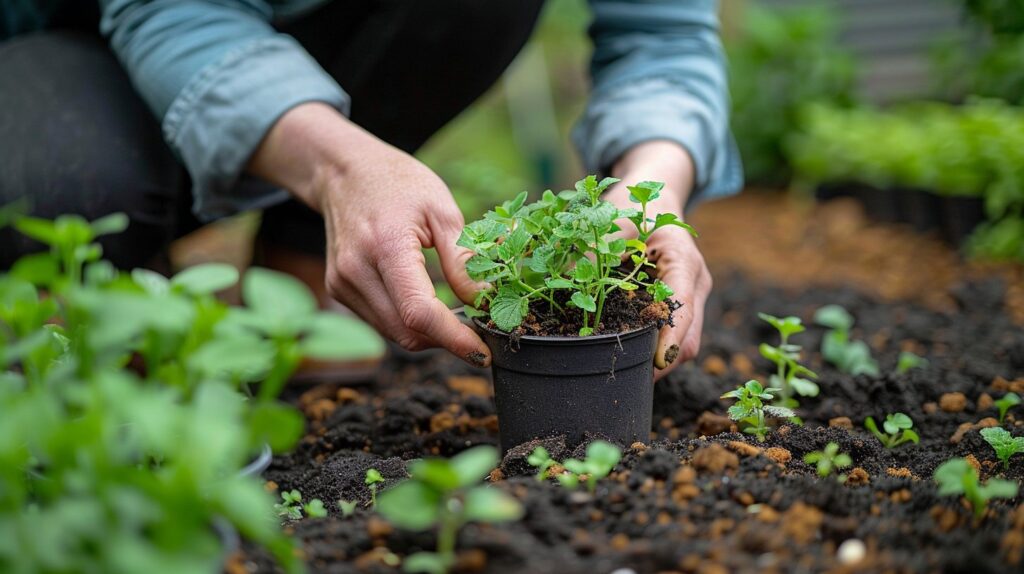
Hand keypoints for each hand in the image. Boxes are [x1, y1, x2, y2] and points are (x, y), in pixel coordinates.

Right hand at [248, 103, 489, 365]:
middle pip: (406, 332)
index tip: (484, 352)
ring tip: (455, 314)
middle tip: (478, 329)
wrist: (345, 172)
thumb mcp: (442, 210)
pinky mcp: (338, 290)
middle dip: (446, 339)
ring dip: (428, 334)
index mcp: (385, 246)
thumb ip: (464, 259)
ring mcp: (342, 283)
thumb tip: (487, 301)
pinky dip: (408, 323)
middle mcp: (356, 270)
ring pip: (394, 334)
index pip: (419, 312)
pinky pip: (381, 322)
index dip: (454, 339)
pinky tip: (426, 302)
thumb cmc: (399, 183)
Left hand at [606, 141, 711, 379]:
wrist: (654, 190)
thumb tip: (560, 283)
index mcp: (683, 259)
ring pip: (683, 343)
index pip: (683, 304)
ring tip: (619, 373)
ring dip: (655, 359)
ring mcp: (691, 297)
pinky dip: (651, 349)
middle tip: (622, 378)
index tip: (655, 363)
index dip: (670, 336)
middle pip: (688, 337)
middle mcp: (695, 283)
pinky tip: (622, 356)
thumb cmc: (634, 200)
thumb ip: (592, 250)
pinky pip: (671, 335)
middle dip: (660, 361)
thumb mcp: (612, 218)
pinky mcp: (679, 305)